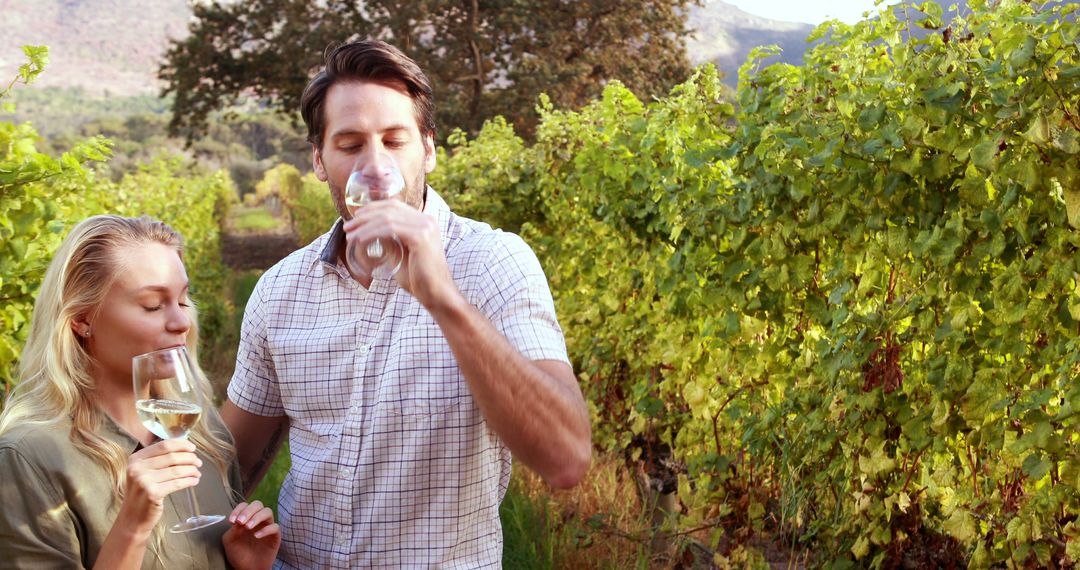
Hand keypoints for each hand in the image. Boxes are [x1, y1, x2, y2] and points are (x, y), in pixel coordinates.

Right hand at [117, 439, 202, 535]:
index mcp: (135, 459)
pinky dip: (189, 481)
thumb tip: (185, 449)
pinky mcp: (152, 494)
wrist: (132, 518)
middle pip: (172, 457)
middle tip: (198, 463)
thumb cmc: (142, 494)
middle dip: (190, 458)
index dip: (181, 445)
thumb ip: (158, 459)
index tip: (192, 448)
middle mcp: (137, 468)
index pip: (163, 445)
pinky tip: (194, 481)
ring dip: (191, 470)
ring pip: (176, 470)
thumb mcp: (143, 472)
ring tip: (197, 473)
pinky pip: (177, 483)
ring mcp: (143, 481)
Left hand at [223, 500, 280, 569]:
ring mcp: (267, 526)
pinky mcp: (275, 536)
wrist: (247, 569)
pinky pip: (274, 527)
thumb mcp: (230, 541)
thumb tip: (238, 521)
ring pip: (267, 511)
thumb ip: (232, 530)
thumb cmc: (239, 554)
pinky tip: (256, 536)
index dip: (238, 510)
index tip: (232, 521)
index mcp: (246, 518)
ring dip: (257, 517)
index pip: (245, 505)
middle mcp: (257, 520)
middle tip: (241, 522)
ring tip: (248, 527)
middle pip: (258, 504)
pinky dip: (265, 530)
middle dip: (248, 511)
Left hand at [344, 200, 459, 308]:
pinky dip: (373, 233)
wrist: (436, 294)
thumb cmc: (419, 279)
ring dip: (365, 225)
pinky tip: (361, 240)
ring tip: (350, 235)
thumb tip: (369, 233)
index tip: (355, 218)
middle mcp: (427, 220)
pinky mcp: (421, 237)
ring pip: (388, 218)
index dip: (373, 208)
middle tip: (348, 227)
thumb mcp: (400, 255)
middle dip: (365, 216)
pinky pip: (391, 229)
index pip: (395, 206)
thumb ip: (389, 242)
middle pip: (390, 209)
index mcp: (424, 222)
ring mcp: (425, 227)